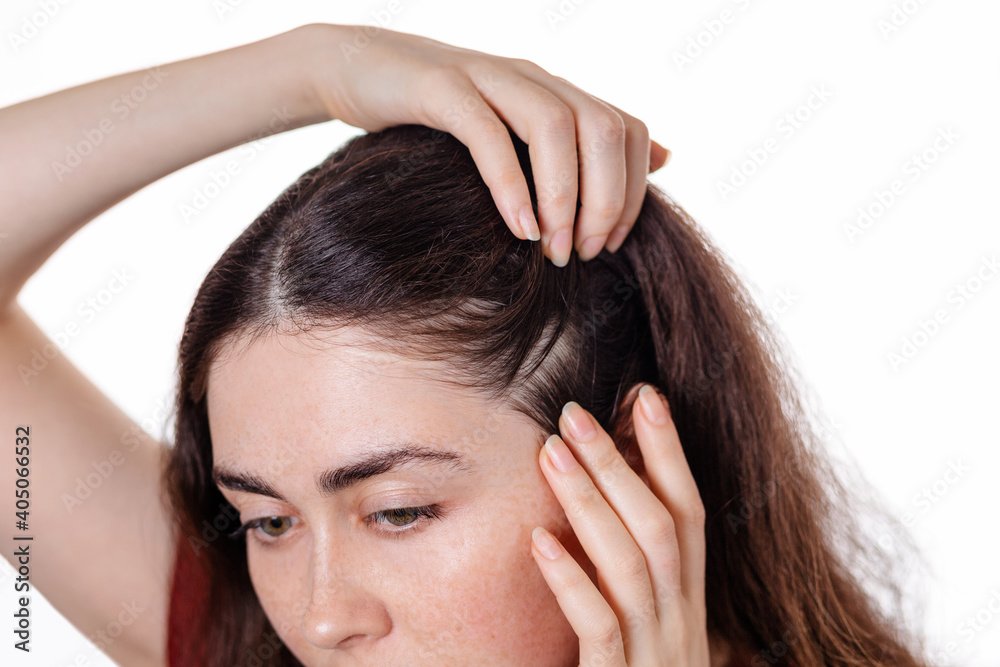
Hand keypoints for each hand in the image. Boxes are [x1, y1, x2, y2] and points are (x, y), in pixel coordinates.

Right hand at [302, 23, 670, 265]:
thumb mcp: (518, 132)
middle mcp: (531, 78)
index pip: (626, 129)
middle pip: (601, 127)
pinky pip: (487, 133)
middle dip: (606, 198)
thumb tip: (665, 159)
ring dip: (564, 196)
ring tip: (554, 250)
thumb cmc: (436, 118)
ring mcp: (487, 77)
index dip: (632, 189)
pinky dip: (510, 183)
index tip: (610, 245)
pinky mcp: (440, 88)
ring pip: (554, 126)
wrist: (356, 69)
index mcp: (555, 91)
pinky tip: (517, 228)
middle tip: (584, 254)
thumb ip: (586, 146)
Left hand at [530, 383, 710, 665]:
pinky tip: (540, 541)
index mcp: (688, 609)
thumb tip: (595, 520)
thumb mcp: (643, 637)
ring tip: (552, 452)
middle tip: (574, 411)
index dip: (670, 455)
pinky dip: (573, 581)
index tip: (643, 396)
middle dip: (624, 464)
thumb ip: (629, 587)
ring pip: (637, 567)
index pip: (689, 517)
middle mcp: (682, 628)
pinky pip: (601, 629)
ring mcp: (658, 659)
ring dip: (595, 503)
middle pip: (664, 529)